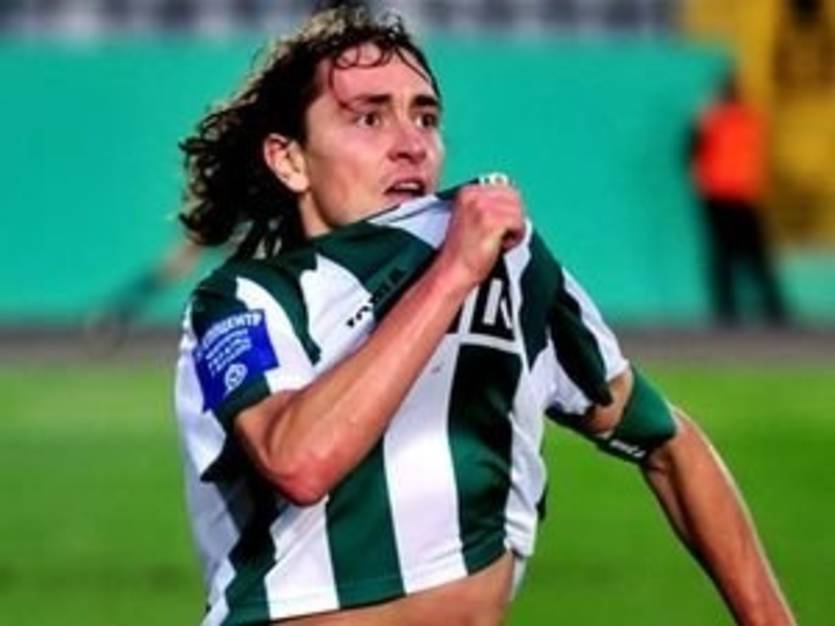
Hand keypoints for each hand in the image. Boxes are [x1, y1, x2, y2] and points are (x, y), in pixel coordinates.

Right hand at [436, 174, 524, 290]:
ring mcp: (482, 207)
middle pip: (514, 198)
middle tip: (499, 236)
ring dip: (514, 229)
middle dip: (512, 217)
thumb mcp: (471, 218)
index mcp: (467, 191)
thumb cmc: (463, 252)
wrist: (454, 271)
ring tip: (498, 242)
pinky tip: (500, 246)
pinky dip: (515, 238)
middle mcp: (474, 195)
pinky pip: (520, 224)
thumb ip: (488, 206)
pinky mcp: (491, 220)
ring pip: (518, 211)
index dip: (507, 210)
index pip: (505, 189)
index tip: (496, 227)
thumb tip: (513, 203)